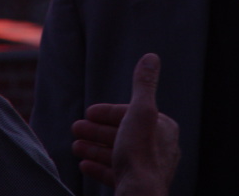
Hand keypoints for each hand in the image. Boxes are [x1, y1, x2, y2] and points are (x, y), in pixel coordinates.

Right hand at [71, 53, 179, 195]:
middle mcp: (160, 148)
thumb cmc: (139, 153)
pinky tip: (84, 165)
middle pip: (122, 134)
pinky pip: (116, 173)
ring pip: (117, 153)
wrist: (138, 194)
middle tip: (76, 129)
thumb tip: (152, 56)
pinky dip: (99, 167)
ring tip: (75, 146)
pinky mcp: (136, 185)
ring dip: (94, 148)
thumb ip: (143, 84)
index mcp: (163, 128)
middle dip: (97, 131)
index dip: (107, 112)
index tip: (87, 113)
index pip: (131, 114)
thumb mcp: (140, 111)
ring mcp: (148, 169)